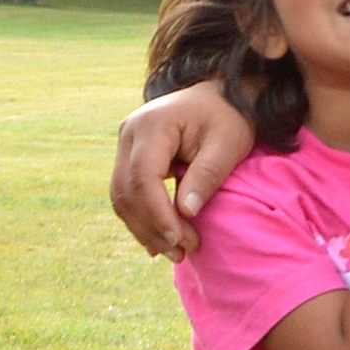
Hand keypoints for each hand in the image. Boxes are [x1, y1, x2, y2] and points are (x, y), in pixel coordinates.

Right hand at [110, 80, 254, 256]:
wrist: (221, 95)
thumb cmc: (228, 117)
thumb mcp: (227, 144)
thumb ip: (206, 175)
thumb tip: (186, 212)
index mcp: (152, 124)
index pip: (144, 176)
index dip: (158, 213)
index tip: (180, 240)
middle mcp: (130, 132)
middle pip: (127, 189)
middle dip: (152, 226)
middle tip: (182, 253)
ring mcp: (126, 143)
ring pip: (122, 196)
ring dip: (144, 228)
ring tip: (175, 253)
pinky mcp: (130, 155)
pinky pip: (127, 192)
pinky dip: (141, 218)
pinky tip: (160, 241)